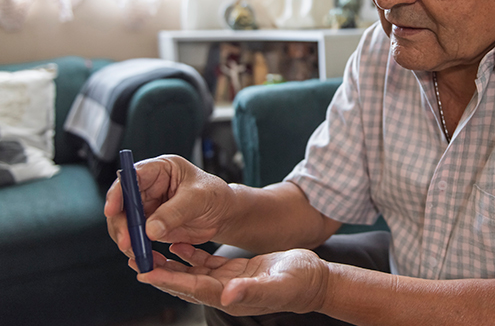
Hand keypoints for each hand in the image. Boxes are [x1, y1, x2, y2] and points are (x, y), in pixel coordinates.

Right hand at [104, 155, 233, 257]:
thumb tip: (150, 229)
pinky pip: (136, 238)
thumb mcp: (198, 199)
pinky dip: (138, 249)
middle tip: (127, 242)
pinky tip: (146, 259)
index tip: (112, 210)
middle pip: (122, 203)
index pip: (131, 177)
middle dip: (121, 224)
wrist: (224, 214)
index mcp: (160, 169)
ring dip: (128, 240)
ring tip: (139, 254)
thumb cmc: (215, 196)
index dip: (118, 192)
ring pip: (125, 223)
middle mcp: (149, 187)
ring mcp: (147, 207)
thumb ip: (175, 212)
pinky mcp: (149, 225)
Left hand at [137, 244, 329, 316]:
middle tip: (135, 258)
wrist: (313, 280)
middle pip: (184, 282)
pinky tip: (178, 243)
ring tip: (147, 250)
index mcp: (231, 297)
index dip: (168, 280)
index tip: (145, 272)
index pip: (192, 288)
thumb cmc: (299, 282)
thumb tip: (228, 294)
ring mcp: (227, 283)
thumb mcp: (279, 284)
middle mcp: (224, 292)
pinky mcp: (232, 273)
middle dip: (159, 271)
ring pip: (190, 272)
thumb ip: (254, 290)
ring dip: (169, 263)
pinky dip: (189, 254)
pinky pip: (204, 264)